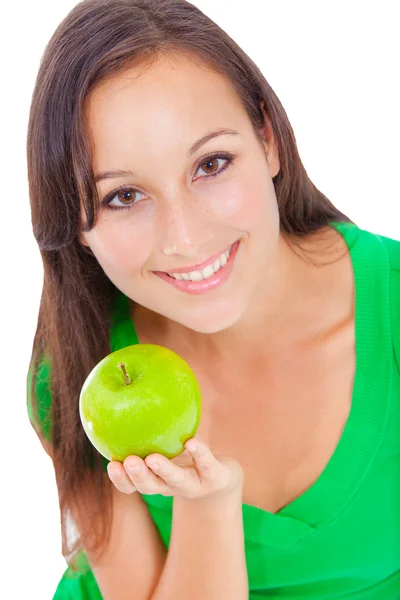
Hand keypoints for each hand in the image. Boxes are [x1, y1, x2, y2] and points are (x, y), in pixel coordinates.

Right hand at [107, 437, 243, 501]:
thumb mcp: (166, 448)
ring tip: (152, 459)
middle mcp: (172, 486)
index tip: (111, 465)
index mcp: (156, 480)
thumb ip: (149, 432)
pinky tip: (191, 442)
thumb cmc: (186, 459)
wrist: (222, 480)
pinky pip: (206, 463)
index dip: (121, 479)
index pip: (133, 485)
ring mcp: (194, 484)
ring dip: (164, 470)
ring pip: (177, 479)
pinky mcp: (214, 476)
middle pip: (151, 486)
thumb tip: (128, 396)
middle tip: (128, 461)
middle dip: (138, 476)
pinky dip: (199, 453)